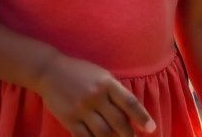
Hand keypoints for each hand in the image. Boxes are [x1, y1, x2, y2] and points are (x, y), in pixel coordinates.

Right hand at [35, 54, 154, 136]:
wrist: (49, 71)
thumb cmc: (80, 72)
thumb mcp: (101, 75)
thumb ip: (115, 91)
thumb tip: (130, 112)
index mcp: (107, 83)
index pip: (129, 103)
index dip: (142, 117)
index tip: (151, 128)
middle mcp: (96, 97)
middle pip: (118, 122)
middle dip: (129, 134)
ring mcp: (81, 109)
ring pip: (103, 133)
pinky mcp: (69, 119)